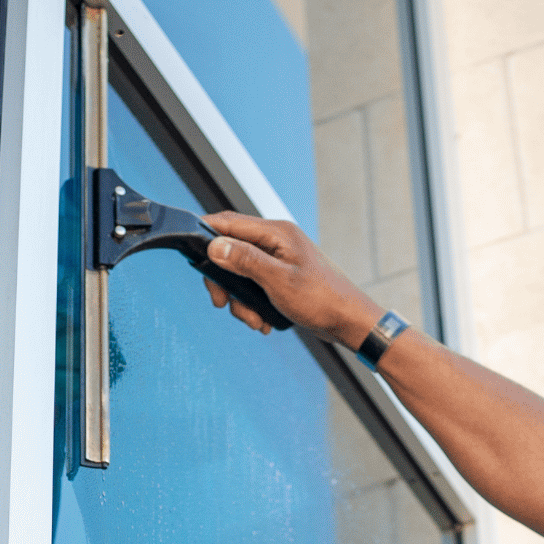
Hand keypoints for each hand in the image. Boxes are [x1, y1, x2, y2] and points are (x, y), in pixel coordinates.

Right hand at [196, 212, 379, 344]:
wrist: (349, 321)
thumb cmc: (322, 299)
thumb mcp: (278, 280)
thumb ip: (245, 261)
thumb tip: (215, 245)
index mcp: (276, 233)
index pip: (228, 222)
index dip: (205, 236)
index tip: (194, 257)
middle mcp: (276, 241)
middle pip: (230, 250)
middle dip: (224, 280)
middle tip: (223, 303)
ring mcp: (278, 259)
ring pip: (240, 273)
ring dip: (240, 300)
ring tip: (254, 320)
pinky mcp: (281, 276)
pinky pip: (254, 286)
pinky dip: (253, 305)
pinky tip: (264, 320)